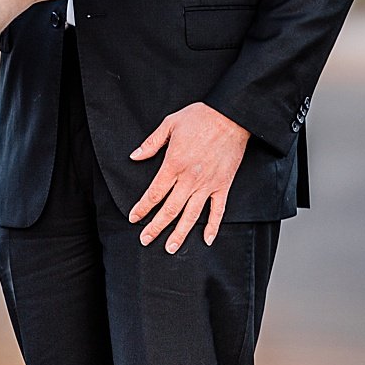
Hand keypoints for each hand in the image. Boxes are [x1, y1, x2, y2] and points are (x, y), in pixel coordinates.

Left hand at [128, 102, 249, 251]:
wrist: (230, 117)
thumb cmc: (199, 118)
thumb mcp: (169, 124)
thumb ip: (151, 143)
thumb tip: (134, 156)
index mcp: (173, 165)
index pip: (154, 193)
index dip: (142, 208)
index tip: (134, 218)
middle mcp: (190, 179)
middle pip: (170, 209)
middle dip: (156, 227)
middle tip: (145, 239)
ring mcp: (208, 184)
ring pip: (192, 215)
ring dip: (180, 233)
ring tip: (170, 247)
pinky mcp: (223, 185)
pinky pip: (218, 210)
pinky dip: (213, 226)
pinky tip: (207, 239)